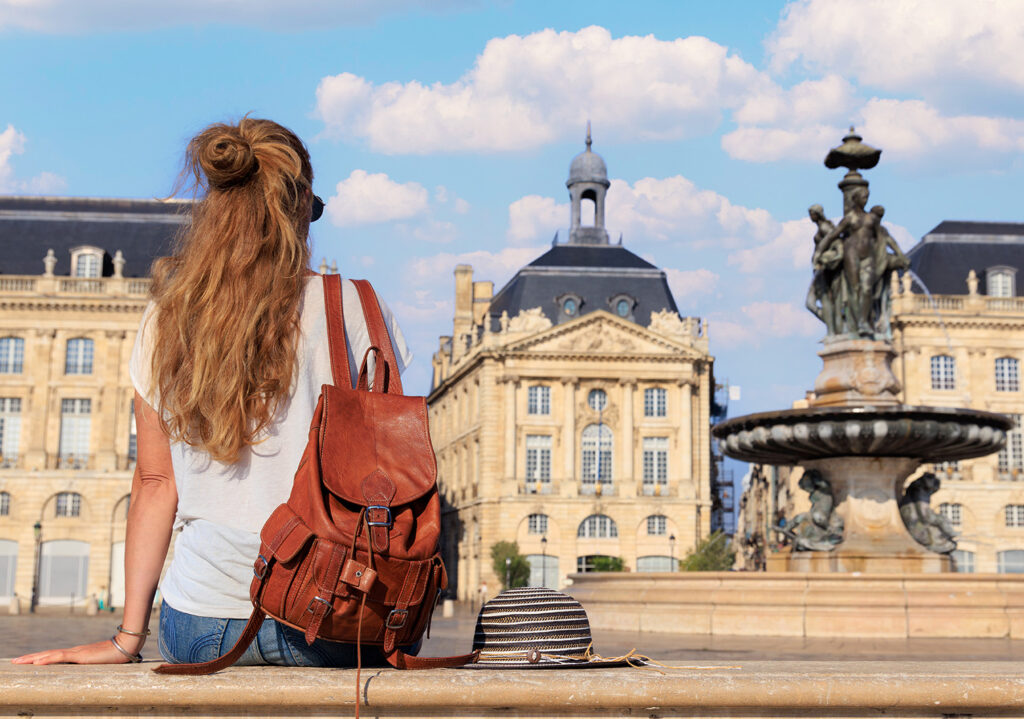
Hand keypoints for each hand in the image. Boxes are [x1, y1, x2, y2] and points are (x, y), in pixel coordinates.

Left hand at [12, 636, 142, 664]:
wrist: (128, 646)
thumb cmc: (119, 655)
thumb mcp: (103, 663)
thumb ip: (97, 666)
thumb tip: (96, 672)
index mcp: (78, 655)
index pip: (55, 656)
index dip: (40, 658)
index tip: (27, 661)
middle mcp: (74, 652)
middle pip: (48, 654)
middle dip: (30, 658)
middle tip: (14, 661)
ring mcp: (77, 653)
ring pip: (50, 655)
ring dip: (33, 658)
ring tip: (18, 662)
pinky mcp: (81, 656)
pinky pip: (60, 658)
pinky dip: (47, 659)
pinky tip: (37, 662)